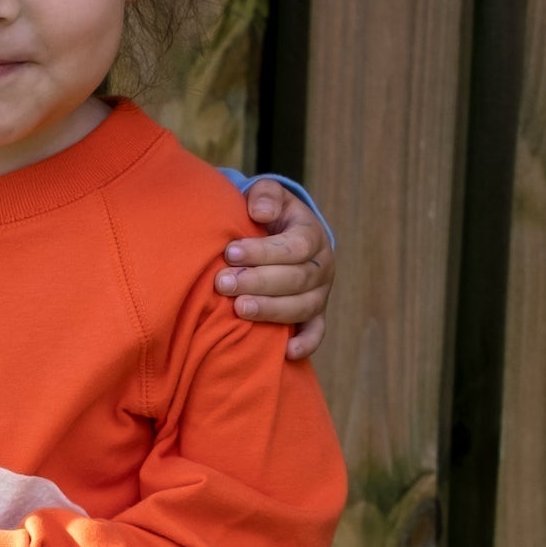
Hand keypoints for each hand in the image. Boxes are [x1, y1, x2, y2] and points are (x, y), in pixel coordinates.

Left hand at [218, 179, 335, 361]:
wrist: (283, 236)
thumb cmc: (269, 216)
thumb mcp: (268, 196)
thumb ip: (265, 195)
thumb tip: (260, 212)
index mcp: (312, 236)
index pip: (295, 247)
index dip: (263, 252)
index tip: (230, 252)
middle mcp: (321, 267)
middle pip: (296, 279)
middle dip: (258, 282)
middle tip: (223, 283)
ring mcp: (320, 293)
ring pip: (303, 307)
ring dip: (271, 310)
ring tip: (239, 309)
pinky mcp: (315, 315)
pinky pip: (316, 332)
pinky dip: (305, 344)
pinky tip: (285, 351)